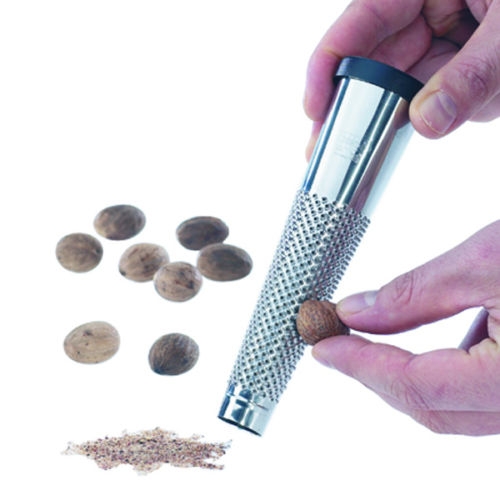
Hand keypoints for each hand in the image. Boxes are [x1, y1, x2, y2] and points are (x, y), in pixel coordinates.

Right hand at [304, 0, 499, 157]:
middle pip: (377, 62)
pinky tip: (477, 101)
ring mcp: (447, 34)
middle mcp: (429, 6)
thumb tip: (427, 122)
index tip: (313, 111)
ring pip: (412, 84)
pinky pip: (443, 92)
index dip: (327, 67)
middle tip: (341, 146)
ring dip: (424, 109)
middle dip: (369, 104)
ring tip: (448, 110)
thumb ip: (475, 73)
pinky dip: (457, 107)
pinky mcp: (463, 59)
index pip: (359, 23)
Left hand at [312, 220, 499, 434]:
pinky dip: (439, 372)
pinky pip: (477, 396)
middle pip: (433, 407)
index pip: (419, 386)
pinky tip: (422, 344)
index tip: (323, 345)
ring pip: (453, 408)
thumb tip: (358, 312)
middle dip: (375, 375)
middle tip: (335, 342)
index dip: (362, 365)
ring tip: (367, 341)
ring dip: (403, 376)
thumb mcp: (490, 259)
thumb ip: (417, 294)